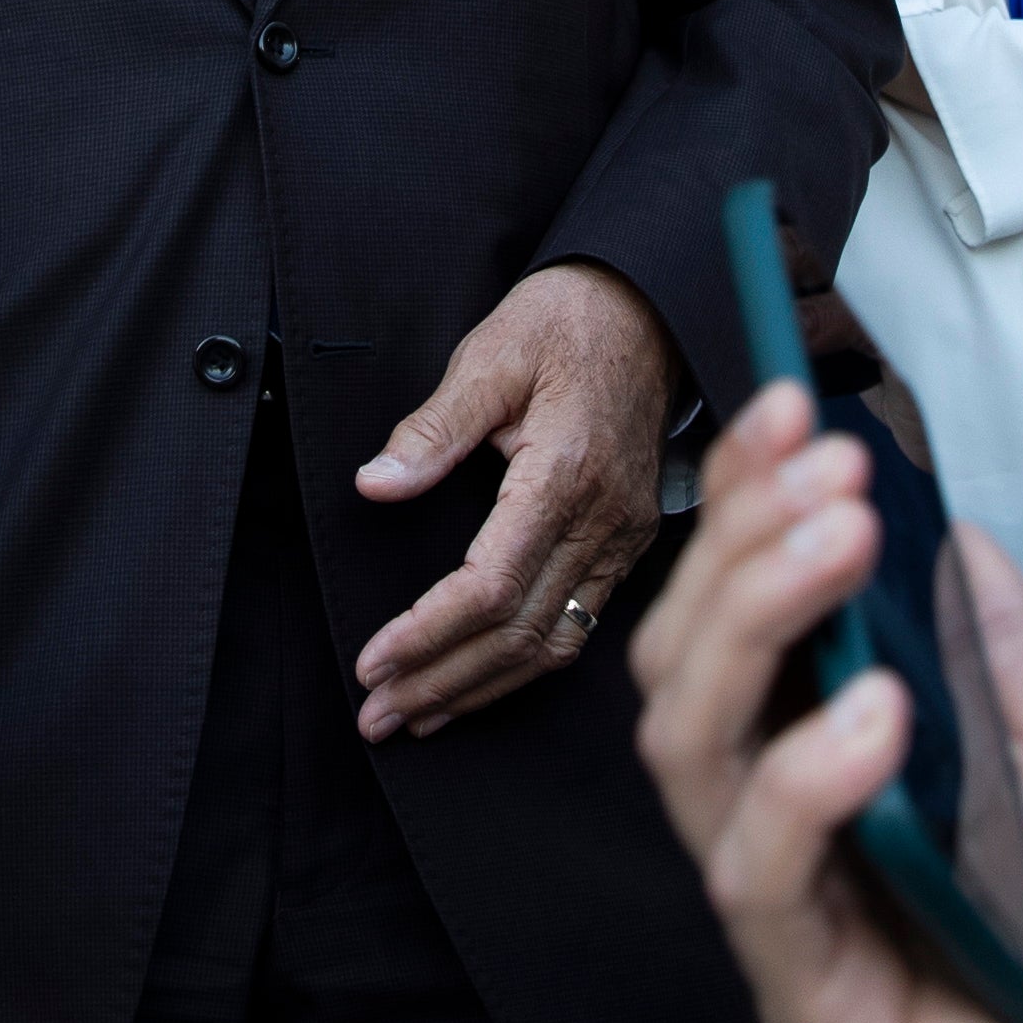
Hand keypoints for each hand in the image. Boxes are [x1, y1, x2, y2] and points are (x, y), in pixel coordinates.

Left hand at [350, 258, 684, 737]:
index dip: (428, 634)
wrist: (647, 308)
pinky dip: (526, 666)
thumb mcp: (489, 356)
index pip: (490, 586)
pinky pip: (579, 625)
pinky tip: (482, 683)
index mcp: (564, 473)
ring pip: (554, 644)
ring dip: (481, 688)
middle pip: (519, 632)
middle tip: (376, 714)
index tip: (375, 661)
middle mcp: (602, 519)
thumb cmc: (564, 323)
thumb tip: (375, 484)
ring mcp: (624, 537)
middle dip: (442, 680)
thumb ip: (433, 427)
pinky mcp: (630, 543)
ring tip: (416, 714)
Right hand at [632, 382, 1022, 1022]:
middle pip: (687, 671)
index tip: (791, 409)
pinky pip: (764, 885)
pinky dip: (804, 780)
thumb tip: (960, 537)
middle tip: (820, 456)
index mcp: (834, 777)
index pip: (740, 624)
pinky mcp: (820, 1011)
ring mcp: (793, 928)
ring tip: (839, 534)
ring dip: (754, 621)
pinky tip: (876, 708)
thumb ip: (1005, 663)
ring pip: (693, 756)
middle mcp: (788, 843)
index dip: (746, 512)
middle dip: (739, 542)